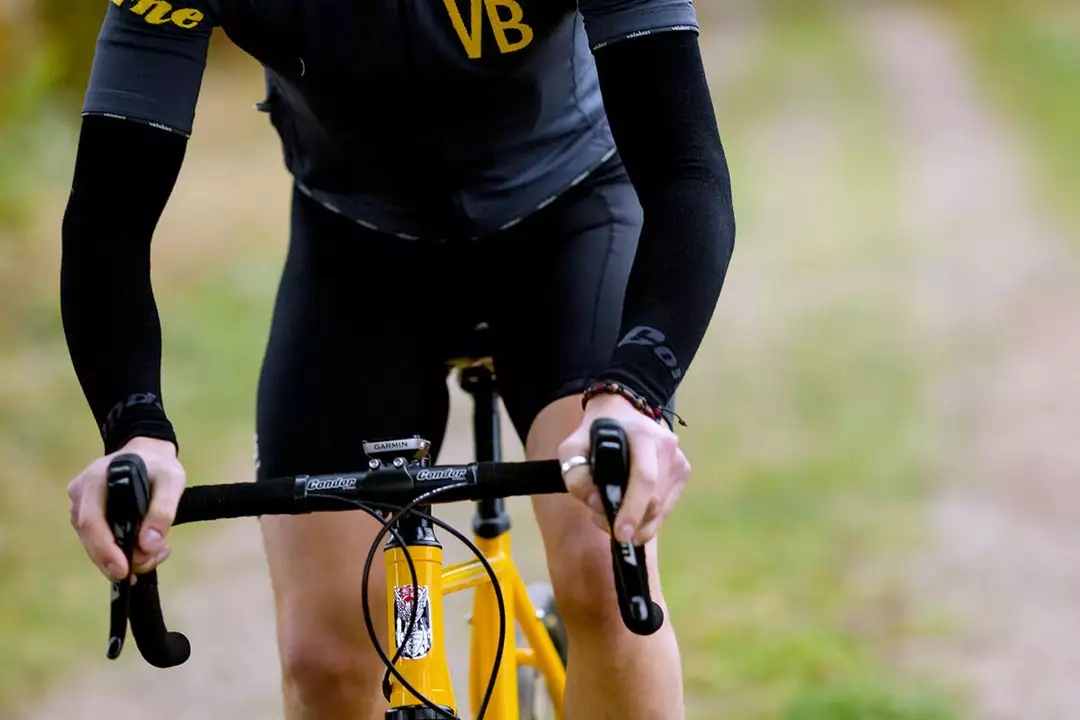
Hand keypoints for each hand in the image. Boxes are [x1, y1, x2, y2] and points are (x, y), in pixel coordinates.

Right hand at [68, 436, 185, 580]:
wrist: (149, 455)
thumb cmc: (159, 466)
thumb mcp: (171, 480)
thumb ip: (163, 510)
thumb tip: (149, 545)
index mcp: (96, 479)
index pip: (91, 521)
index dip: (105, 549)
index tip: (123, 570)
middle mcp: (81, 494)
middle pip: (91, 538)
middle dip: (119, 559)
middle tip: (150, 563)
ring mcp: (80, 506)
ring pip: (95, 544)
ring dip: (124, 557)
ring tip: (157, 553)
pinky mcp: (87, 516)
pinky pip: (99, 540)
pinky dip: (121, 552)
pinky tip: (147, 550)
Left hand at [559, 394, 690, 545]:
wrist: (621, 413)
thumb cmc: (594, 433)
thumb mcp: (572, 448)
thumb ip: (576, 476)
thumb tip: (598, 504)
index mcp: (642, 435)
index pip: (643, 477)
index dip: (633, 508)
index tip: (620, 533)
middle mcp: (667, 446)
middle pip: (654, 500)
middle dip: (631, 521)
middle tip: (605, 524)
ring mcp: (679, 459)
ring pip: (662, 508)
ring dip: (638, 523)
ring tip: (611, 517)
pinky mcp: (683, 471)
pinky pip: (667, 507)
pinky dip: (648, 519)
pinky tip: (629, 512)